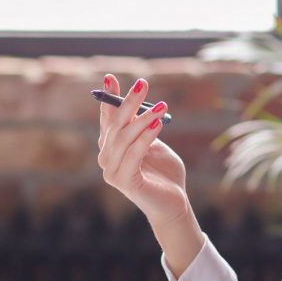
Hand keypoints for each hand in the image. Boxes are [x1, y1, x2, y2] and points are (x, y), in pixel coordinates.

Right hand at [96, 74, 203, 274]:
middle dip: (128, 102)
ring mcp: (112, 172)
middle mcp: (107, 158)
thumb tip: (140, 104)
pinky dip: (145, 137)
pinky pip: (134, 154)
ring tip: (161, 106)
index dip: (109, 98)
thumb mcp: (154, 143)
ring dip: (143, 119)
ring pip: (125, 138)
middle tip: (142, 83)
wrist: (174, 204)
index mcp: (112, 147)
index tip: (110, 77)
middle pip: (115, 125)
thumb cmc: (165, 173)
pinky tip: (158, 124)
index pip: (107, 118)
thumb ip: (144, 127)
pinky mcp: (124, 182)